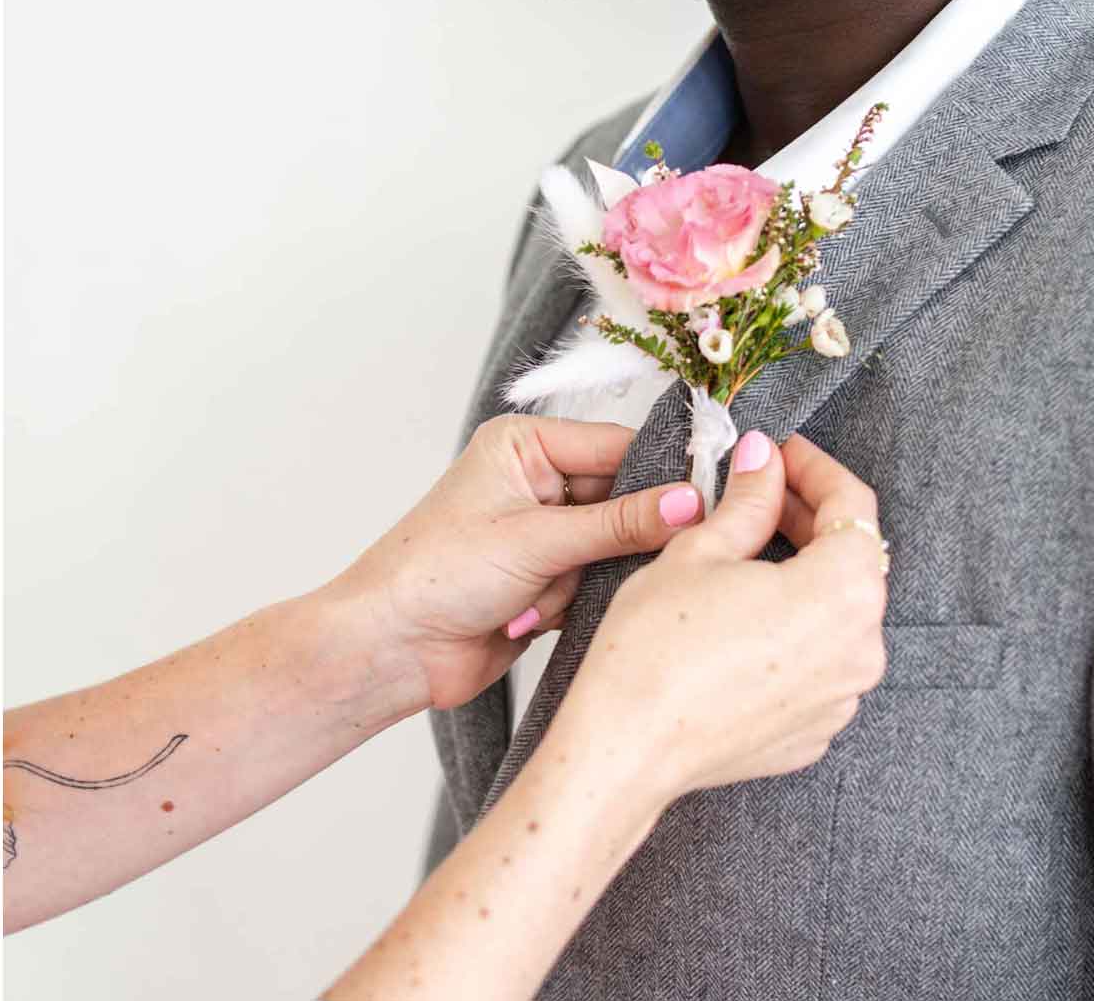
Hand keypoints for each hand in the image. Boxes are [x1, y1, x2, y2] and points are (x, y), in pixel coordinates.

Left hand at [329, 414, 703, 712]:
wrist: (392, 647)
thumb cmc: (435, 575)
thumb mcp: (537, 540)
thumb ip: (620, 524)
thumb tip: (692, 503)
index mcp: (524, 446)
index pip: (619, 447)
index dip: (660, 479)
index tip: (700, 507)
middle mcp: (534, 481)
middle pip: (623, 501)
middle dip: (607, 543)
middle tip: (586, 564)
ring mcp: (541, 532)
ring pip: (611, 551)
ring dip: (579, 583)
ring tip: (529, 595)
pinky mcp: (546, 579)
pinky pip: (594, 586)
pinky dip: (570, 605)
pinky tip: (525, 617)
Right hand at [565, 430, 889, 799]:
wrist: (628, 747)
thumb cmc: (653, 653)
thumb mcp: (699, 552)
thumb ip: (747, 500)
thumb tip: (762, 462)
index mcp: (842, 592)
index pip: (852, 506)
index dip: (814, 468)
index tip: (780, 455)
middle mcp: (860, 649)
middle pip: (851, 562)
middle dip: (807, 520)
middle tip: (757, 495)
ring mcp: (842, 696)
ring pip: (835, 616)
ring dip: (800, 579)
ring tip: (742, 561)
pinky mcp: (815, 729)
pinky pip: (818, 665)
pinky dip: (791, 634)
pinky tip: (739, 624)